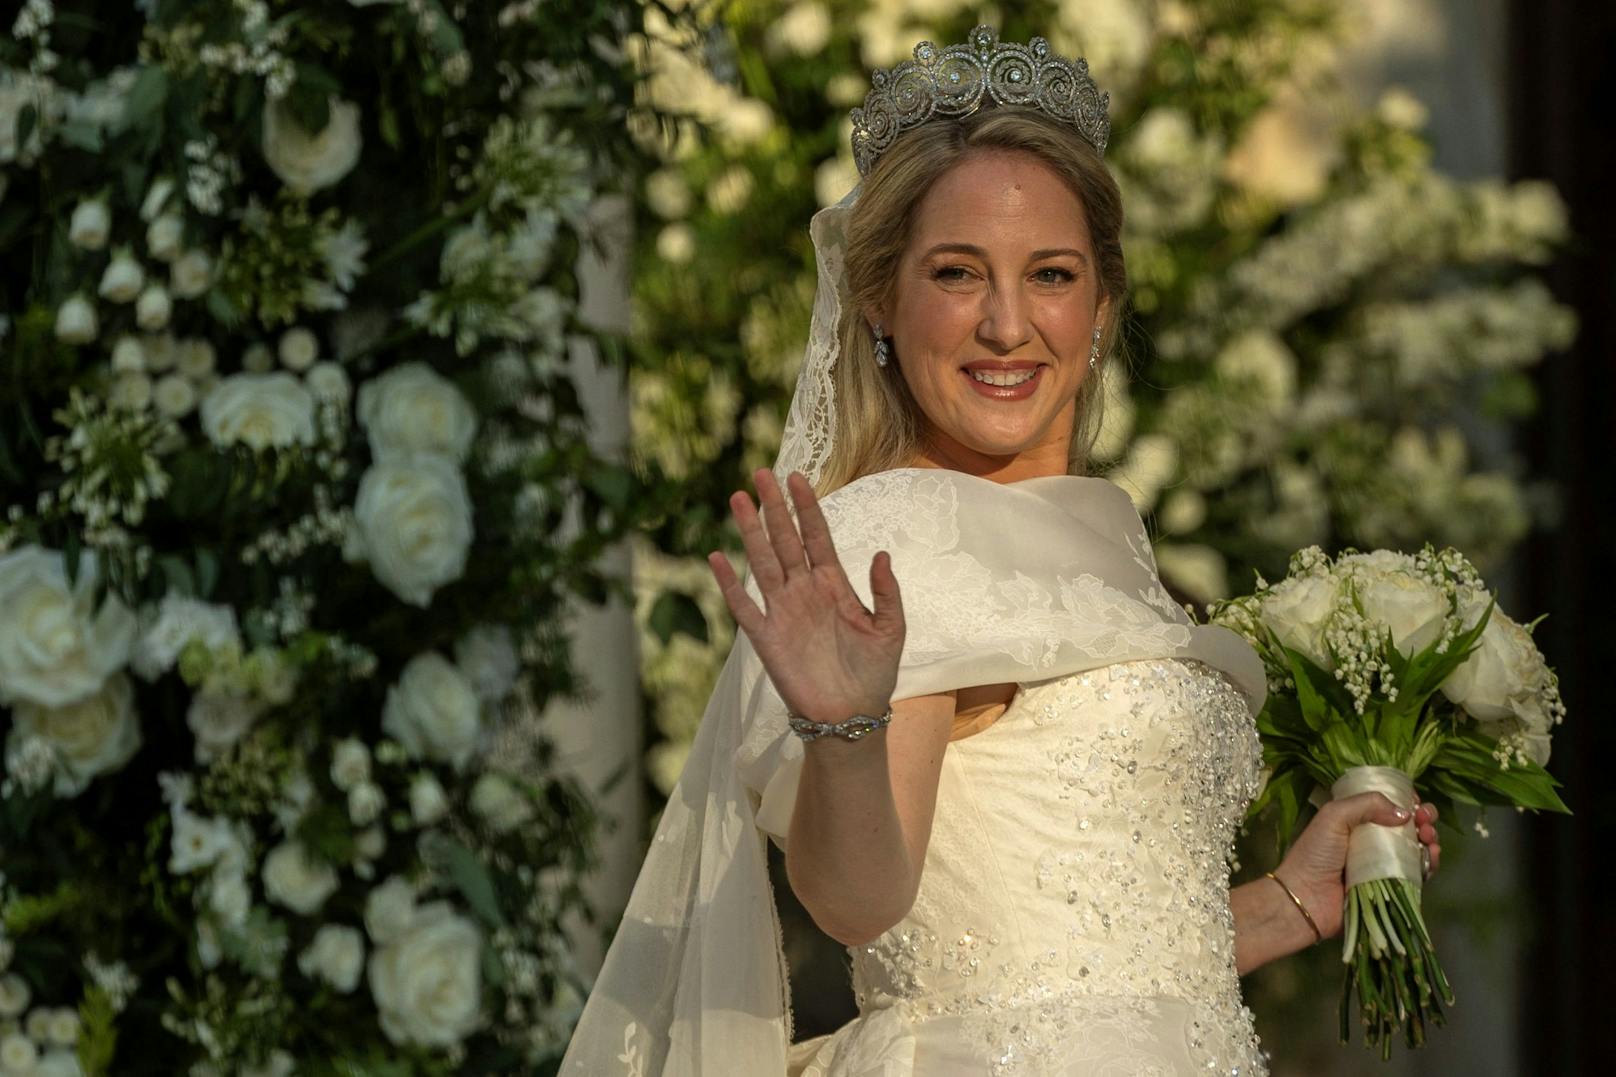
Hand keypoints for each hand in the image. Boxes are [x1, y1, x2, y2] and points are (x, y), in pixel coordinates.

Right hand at [707, 468, 905, 724]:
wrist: (851, 715)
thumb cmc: (874, 673)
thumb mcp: (890, 629)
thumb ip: (887, 593)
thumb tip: (882, 554)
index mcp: (833, 584)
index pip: (817, 536)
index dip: (806, 507)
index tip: (797, 478)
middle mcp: (804, 591)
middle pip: (785, 540)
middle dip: (774, 508)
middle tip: (761, 474)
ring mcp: (783, 612)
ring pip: (763, 562)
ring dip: (750, 532)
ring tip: (739, 499)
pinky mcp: (766, 638)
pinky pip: (744, 606)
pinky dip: (730, 584)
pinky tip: (717, 558)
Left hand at [1273, 796, 1442, 940]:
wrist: (1306, 899)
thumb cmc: (1315, 853)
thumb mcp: (1334, 816)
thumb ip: (1367, 804)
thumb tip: (1405, 812)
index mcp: (1356, 821)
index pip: (1388, 806)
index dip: (1405, 802)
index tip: (1416, 801)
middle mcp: (1372, 841)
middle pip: (1407, 827)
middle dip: (1423, 819)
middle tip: (1425, 819)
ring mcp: (1383, 865)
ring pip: (1416, 849)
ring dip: (1429, 840)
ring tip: (1429, 837)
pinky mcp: (1392, 888)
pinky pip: (1418, 875)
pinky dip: (1428, 864)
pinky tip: (1430, 856)